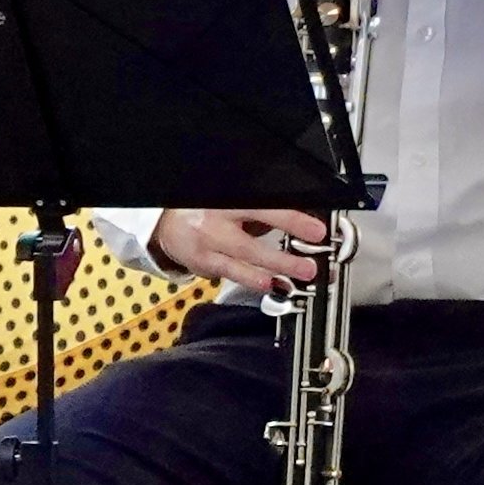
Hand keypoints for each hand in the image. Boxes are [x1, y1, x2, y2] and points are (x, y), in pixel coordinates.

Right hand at [151, 207, 335, 293]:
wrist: (168, 224)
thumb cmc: (206, 210)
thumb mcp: (232, 202)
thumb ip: (260, 212)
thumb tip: (299, 223)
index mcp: (225, 200)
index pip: (263, 209)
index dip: (291, 220)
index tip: (315, 230)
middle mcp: (213, 222)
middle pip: (250, 241)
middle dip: (282, 256)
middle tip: (309, 266)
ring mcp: (206, 245)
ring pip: (242, 261)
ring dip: (272, 271)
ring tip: (295, 278)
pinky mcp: (202, 263)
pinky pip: (231, 273)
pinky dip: (252, 279)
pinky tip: (270, 284)